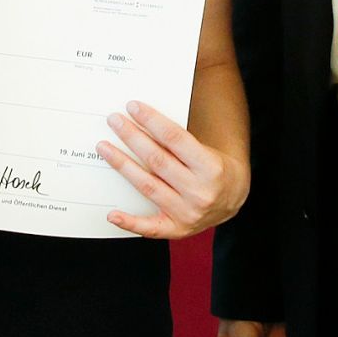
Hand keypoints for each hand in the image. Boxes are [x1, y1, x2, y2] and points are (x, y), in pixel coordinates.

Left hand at [98, 100, 249, 237]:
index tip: (133, 107)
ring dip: (122, 165)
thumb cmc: (213, 169)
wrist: (233, 199)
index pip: (175, 139)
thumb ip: (178, 142)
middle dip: (132, 137)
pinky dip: (129, 222)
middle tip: (114, 121)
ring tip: (104, 147)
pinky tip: (111, 214)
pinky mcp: (177, 229)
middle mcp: (199, 192)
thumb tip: (142, 122)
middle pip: (157, 160)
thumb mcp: (205, 151)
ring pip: (147, 186)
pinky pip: (149, 228)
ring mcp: (187, 213)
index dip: (152, 121)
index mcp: (211, 167)